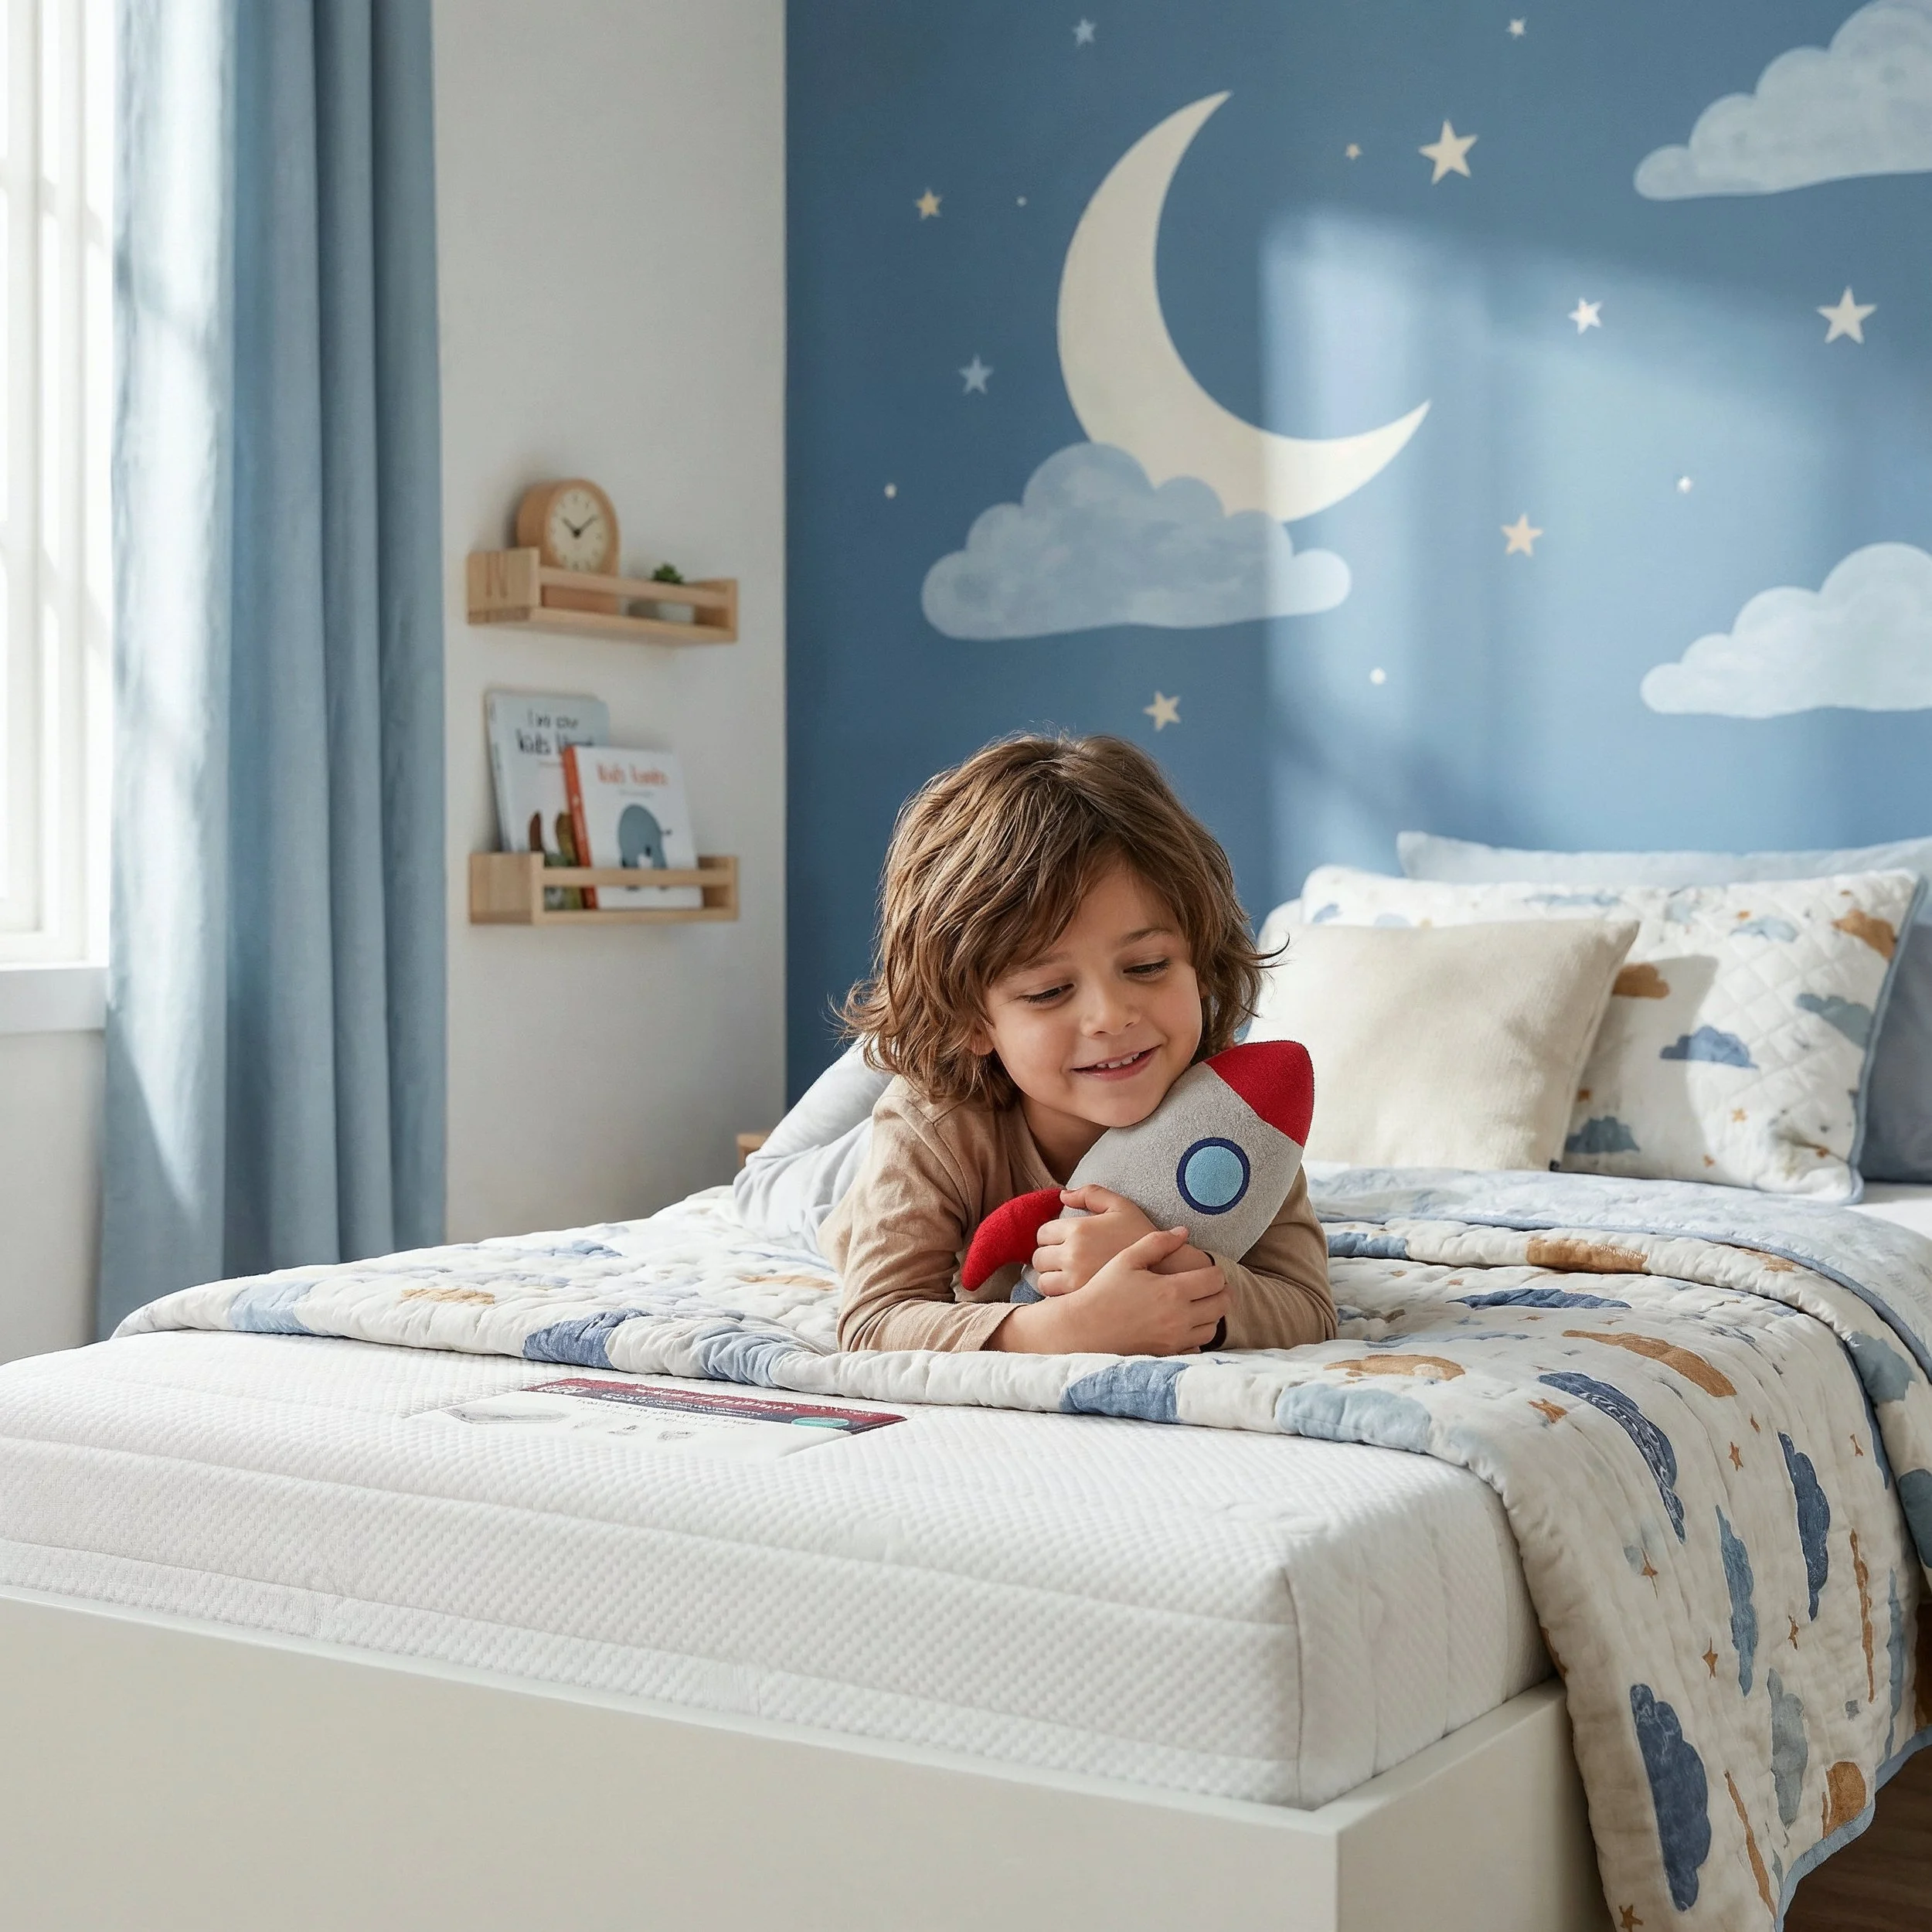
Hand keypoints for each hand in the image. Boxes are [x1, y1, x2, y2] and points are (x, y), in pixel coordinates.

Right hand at [993, 1227, 1228, 1356]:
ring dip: (1210, 1314)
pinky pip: (1196, 1346)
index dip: (1214, 1272)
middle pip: (1221, 1304)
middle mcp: (1179, 1317)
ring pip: (1212, 1327)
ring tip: (1198, 1304)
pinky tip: (1184, 1324)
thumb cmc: (1103, 1289)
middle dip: (1219, 1293)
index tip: (1205, 1270)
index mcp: (1172, 1290)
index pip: (1215, 1279)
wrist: (1084, 1328)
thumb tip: (1183, 1232)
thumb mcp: (1127, 1259)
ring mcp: (1175, 1339)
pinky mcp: (1168, 1354)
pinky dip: (1196, 1335)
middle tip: (1209, 1286)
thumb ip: (1157, 1242)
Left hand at [1031, 1185, 1157, 1294]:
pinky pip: (1055, 1299)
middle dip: (1048, 1258)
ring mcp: (1075, 1279)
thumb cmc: (1142, 1236)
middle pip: (1038, 1258)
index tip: (1062, 1242)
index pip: (1042, 1233)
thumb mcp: (1120, 1206)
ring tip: (1067, 1277)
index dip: (1050, 1237)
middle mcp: (1072, 1254)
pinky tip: (1075, 1290)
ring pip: (1043, 1281)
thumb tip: (1063, 1195)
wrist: (1165, 1269)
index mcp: (1078, 1229)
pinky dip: (1060, 1295)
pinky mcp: (1082, 1299)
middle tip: (1063, 1260)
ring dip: (1050, 1278)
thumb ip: (1091, 1194)